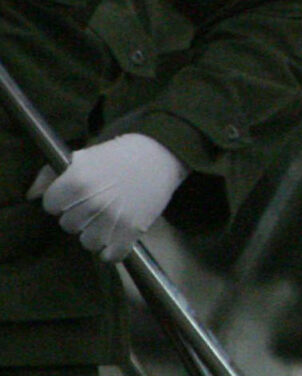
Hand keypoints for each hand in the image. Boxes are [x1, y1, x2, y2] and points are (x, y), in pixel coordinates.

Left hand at [30, 133, 185, 261]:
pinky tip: (117, 234)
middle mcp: (91, 203)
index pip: (51, 205)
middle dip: (80, 214)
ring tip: (110, 216)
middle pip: (68, 224)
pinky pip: (110, 255)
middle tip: (99, 200)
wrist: (163, 152)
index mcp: (76, 181)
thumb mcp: (84, 156)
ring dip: (96, 232)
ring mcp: (111, 220)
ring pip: (87, 242)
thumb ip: (53, 174)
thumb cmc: (121, 153)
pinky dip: (112, 249)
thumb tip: (32, 195)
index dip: (63, 198)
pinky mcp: (130, 232)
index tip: (79, 191)